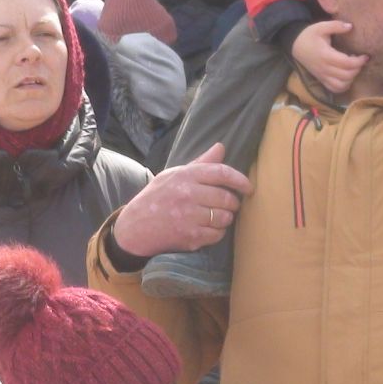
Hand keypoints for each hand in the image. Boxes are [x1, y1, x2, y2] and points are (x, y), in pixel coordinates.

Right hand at [113, 144, 254, 259]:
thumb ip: (200, 163)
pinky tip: (209, 229)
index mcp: (185, 176)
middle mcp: (188, 194)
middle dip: (233, 202)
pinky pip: (217, 234)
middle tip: (230, 204)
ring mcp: (189, 217)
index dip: (240, 180)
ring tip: (218, 216)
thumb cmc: (156, 198)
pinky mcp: (189, 236)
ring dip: (226, 218)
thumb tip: (221, 147)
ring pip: (224, 217)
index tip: (248, 187)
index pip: (221, 173)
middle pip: (226, 197)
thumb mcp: (174, 175)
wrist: (134, 227)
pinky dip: (217, 233)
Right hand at [291, 20, 367, 93]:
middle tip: (360, 60)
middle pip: (346, 75)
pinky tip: (347, 76)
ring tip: (353, 68)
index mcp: (325, 55)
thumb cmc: (309, 35)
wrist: (295, 46)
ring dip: (351, 78)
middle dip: (357, 69)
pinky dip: (344, 86)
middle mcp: (324, 68)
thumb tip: (351, 26)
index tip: (365, 56)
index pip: (346, 63)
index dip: (359, 61)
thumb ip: (336, 26)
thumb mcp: (321, 26)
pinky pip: (335, 89)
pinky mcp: (321, 80)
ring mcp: (322, 76)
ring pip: (341, 85)